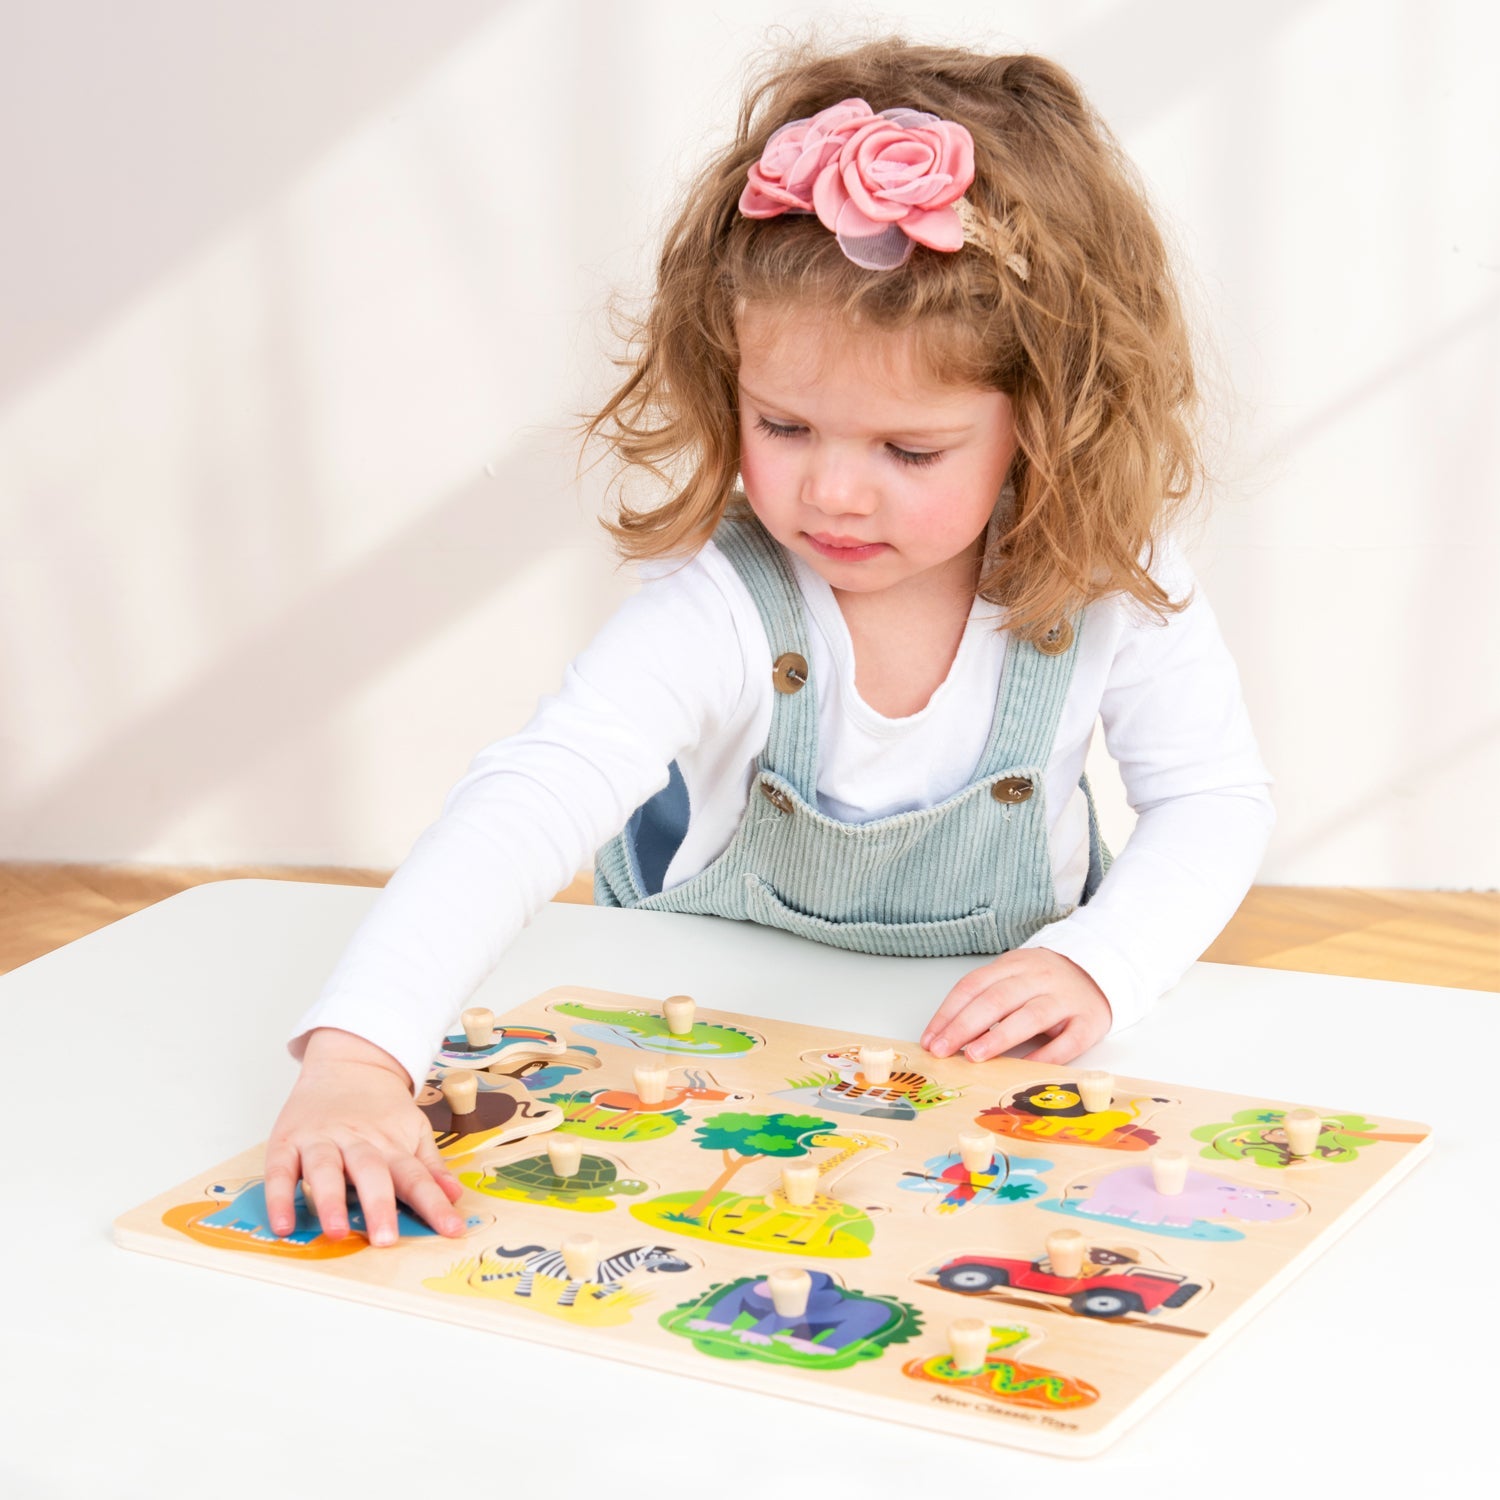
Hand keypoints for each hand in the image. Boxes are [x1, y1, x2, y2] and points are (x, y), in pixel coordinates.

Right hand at [264, 1027, 465, 1245]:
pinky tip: (282, 1224)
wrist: (348, 1062)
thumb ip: (431, 1166)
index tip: (452, 1231)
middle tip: (385, 1240)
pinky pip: (280, 1171)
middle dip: (379, 1204)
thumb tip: (456, 1196)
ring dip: (330, 1201)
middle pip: (370, 1172)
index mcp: (391, 1143)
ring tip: (336, 1232)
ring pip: (325, 1169)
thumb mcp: (413, 1129)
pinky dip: (279, 1197)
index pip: (416, 1176)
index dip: (434, 1204)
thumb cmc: (381, 1109)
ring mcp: (320, 1140)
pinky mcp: (287, 1142)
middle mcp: (356, 1141)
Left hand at [920, 948, 1110, 1064]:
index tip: (930, 1039)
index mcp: (1013, 965)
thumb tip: (946, 1036)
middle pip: (997, 1000)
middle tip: (943, 1050)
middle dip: (964, 1026)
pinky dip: (1045, 1056)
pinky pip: (1067, 1041)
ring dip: (999, 1037)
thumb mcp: (1012, 978)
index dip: (949, 1013)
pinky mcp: (1089, 1022)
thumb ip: (984, 999)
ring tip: (973, 1056)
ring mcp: (1065, 1000)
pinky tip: (1023, 1068)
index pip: (973, 986)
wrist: (1098, 971)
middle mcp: (1039, 978)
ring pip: (1030, 1016)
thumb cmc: (1044, 982)